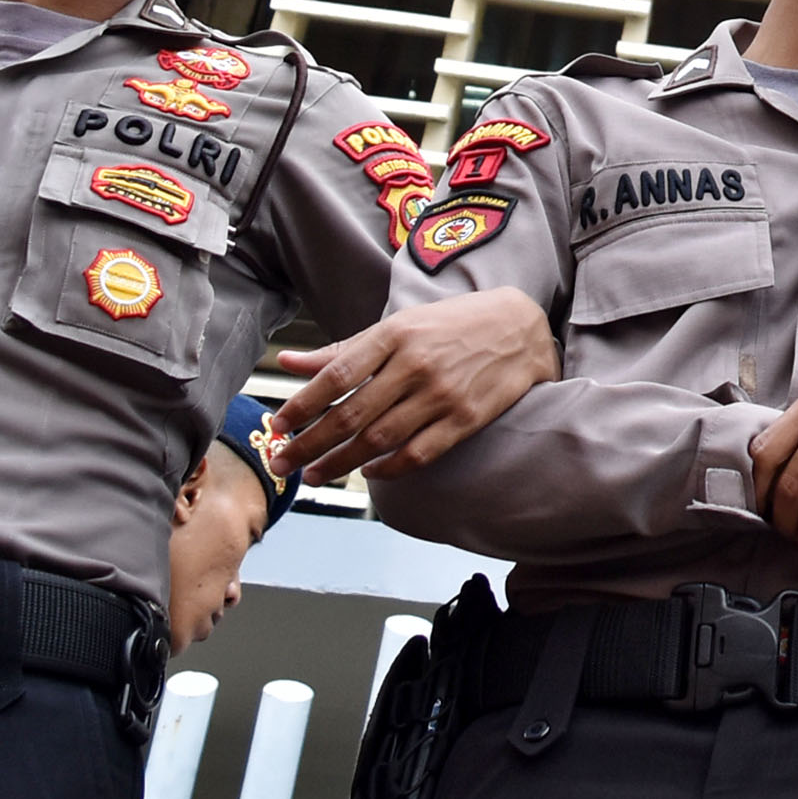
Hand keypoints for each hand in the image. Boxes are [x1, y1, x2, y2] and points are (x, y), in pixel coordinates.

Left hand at [270, 290, 559, 485]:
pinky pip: (417, 453)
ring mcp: (442, 394)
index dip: (302, 404)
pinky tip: (368, 473)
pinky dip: (387, 469)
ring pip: (378, 440)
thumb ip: (344, 349)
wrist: (520, 326)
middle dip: (308, 443)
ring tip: (314, 474)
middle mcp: (416, 364)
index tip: (277, 425)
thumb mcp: (399, 324)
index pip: (336, 374)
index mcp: (395, 334)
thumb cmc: (452, 324)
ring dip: (340, 462)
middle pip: (350, 414)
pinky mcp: (465, 419)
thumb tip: (289, 362)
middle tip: (281, 463)